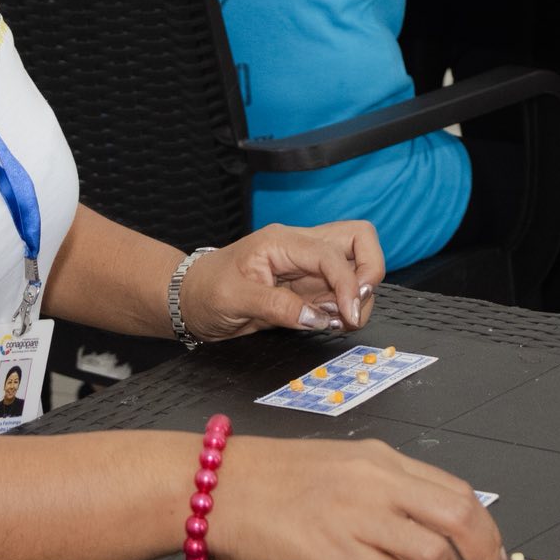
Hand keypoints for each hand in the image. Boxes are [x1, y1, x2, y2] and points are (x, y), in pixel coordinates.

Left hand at [177, 221, 384, 341]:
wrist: (190, 299)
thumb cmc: (205, 291)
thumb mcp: (232, 300)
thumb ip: (276, 307)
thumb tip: (316, 318)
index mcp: (281, 241)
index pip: (331, 253)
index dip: (348, 284)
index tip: (349, 316)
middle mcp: (300, 246)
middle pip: (359, 237)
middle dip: (370, 271)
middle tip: (356, 307)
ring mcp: (308, 265)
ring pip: (357, 262)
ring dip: (359, 293)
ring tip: (338, 321)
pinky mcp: (310, 285)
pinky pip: (343, 288)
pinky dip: (347, 305)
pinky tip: (331, 321)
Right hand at [208, 436, 508, 559]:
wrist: (213, 488)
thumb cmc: (264, 484)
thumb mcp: (336, 471)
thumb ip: (379, 493)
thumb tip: (416, 530)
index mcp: (380, 459)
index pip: (456, 489)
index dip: (484, 528)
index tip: (488, 555)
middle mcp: (378, 481)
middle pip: (461, 515)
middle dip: (485, 556)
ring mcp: (358, 514)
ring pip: (436, 552)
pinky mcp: (336, 550)